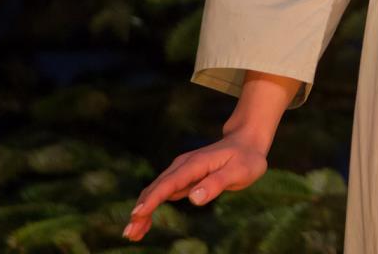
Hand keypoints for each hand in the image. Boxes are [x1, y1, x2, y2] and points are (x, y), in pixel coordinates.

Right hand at [123, 129, 268, 240]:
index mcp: (195, 164)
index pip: (169, 183)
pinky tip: (144, 223)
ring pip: (156, 192)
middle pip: (156, 189)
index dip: (152, 199)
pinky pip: (162, 193)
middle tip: (130, 233)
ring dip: (142, 211)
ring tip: (132, 234)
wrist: (247, 142)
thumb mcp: (239, 171)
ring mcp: (181, 171)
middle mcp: (183, 166)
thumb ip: (217, 183)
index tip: (137, 214)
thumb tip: (194, 198)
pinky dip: (151, 207)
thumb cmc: (246, 158)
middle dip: (141, 210)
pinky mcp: (182, 178)